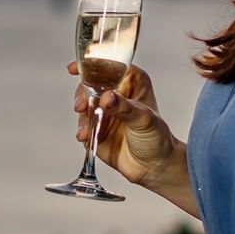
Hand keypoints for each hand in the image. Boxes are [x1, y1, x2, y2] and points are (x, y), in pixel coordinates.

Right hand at [68, 63, 179, 188]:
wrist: (154, 167)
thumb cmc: (158, 139)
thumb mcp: (143, 118)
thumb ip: (124, 107)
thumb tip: (106, 97)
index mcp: (132, 82)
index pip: (109, 66)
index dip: (92, 65)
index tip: (76, 69)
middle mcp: (117, 94)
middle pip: (91, 84)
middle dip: (83, 95)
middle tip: (81, 105)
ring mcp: (106, 111)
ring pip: (84, 104)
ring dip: (82, 116)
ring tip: (87, 130)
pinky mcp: (97, 128)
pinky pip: (83, 124)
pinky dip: (82, 130)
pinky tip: (86, 137)